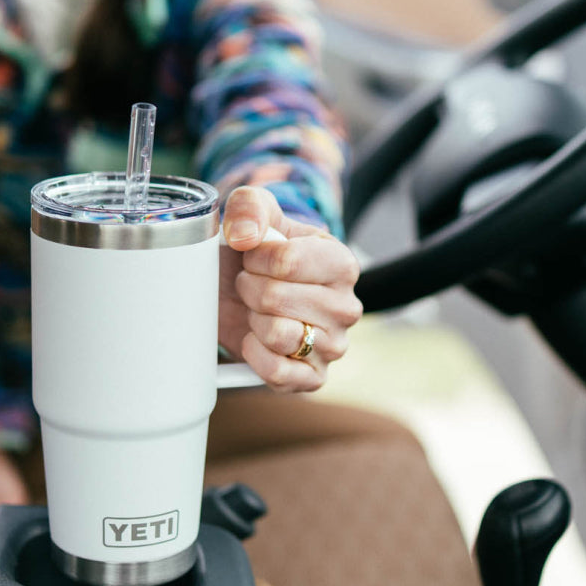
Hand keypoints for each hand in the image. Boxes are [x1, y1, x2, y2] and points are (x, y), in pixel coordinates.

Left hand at [219, 186, 361, 390]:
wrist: (238, 291)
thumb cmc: (254, 252)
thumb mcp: (252, 214)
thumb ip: (249, 207)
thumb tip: (244, 236)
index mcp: (342, 263)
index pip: (286, 261)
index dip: (254, 257)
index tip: (253, 256)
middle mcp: (347, 307)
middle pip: (276, 298)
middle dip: (249, 288)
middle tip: (252, 284)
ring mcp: (334, 346)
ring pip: (277, 335)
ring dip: (253, 320)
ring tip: (257, 310)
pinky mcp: (313, 378)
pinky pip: (277, 373)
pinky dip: (255, 355)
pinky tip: (256, 338)